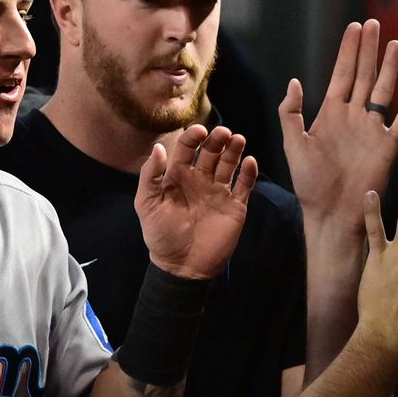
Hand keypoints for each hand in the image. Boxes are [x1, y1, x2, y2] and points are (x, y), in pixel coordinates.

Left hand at [135, 124, 259, 278]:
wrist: (183, 266)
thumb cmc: (161, 235)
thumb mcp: (148, 204)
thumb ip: (151, 176)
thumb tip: (159, 147)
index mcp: (178, 177)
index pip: (187, 149)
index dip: (193, 138)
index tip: (199, 130)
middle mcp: (200, 180)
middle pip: (211, 153)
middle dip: (217, 140)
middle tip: (223, 132)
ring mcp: (219, 192)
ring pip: (229, 165)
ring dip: (234, 151)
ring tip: (238, 139)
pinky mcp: (236, 206)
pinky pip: (245, 186)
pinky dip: (249, 173)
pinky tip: (250, 162)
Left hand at [280, 19, 397, 232]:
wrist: (332, 214)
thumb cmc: (310, 185)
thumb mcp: (294, 145)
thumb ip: (292, 114)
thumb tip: (296, 82)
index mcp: (330, 114)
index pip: (342, 74)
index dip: (348, 51)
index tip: (354, 27)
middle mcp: (353, 117)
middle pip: (364, 75)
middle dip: (369, 50)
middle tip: (373, 24)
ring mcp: (372, 129)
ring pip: (384, 90)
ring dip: (389, 68)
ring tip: (394, 44)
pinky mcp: (388, 145)